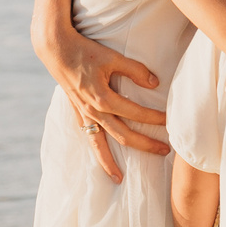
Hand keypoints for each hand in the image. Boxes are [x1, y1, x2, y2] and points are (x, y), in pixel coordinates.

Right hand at [40, 21, 167, 181]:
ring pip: (100, 144)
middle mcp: (93, 111)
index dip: (154, 118)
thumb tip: (155, 83)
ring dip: (109, 162)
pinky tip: (100, 158)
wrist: (55, 48)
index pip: (136, 113)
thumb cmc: (84, 50)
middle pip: (123, 136)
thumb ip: (134, 70)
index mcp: (103, 98)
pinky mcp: (77, 111)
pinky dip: (94, 150)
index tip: (170, 120)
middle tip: (165, 152)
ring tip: (119, 178)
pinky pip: (87, 136)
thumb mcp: (112, 57)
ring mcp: (84, 113)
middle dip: (145, 145)